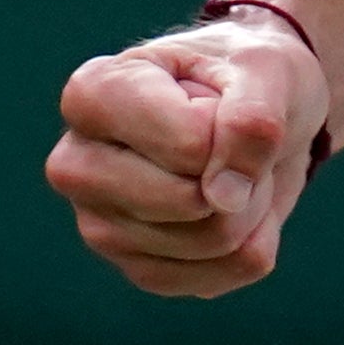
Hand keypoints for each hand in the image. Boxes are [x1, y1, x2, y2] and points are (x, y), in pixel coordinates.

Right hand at [45, 19, 328, 299]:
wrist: (257, 112)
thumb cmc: (247, 74)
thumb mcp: (267, 69)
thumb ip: (251, 120)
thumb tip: (223, 199)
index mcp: (92, 95)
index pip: (187, 144)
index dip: (234, 128)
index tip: (222, 99)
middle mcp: (77, 165)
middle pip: (188, 202)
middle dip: (243, 174)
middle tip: (235, 139)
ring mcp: (100, 225)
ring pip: (210, 240)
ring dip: (251, 205)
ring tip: (233, 167)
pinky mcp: (137, 269)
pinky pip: (219, 275)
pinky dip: (253, 240)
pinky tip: (233, 206)